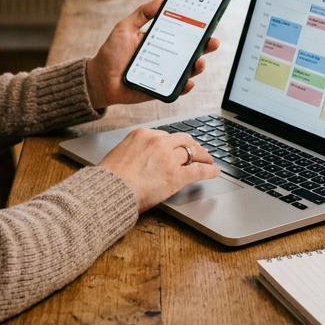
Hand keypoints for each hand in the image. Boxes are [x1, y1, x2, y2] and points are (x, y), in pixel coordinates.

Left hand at [85, 0, 220, 107]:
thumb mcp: (125, 28)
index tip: (208, 20)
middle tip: (212, 41)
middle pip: (191, 51)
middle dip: (205, 46)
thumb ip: (142, 14)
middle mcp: (166, 56)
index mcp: (160, 39)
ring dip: (197, 66)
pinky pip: (177, 89)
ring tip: (199, 61)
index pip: (182, 32)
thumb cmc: (111, 54)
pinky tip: (188, 81)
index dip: (197, 27)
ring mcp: (165, 73)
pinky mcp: (161, 89)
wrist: (99, 80)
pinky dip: (184, 86)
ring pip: (188, 70)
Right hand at [99, 128, 220, 211]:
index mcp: (142, 134)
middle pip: (182, 140)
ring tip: (208, 160)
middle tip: (198, 151)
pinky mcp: (176, 175)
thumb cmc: (110, 178)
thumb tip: (144, 159)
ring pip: (192, 152)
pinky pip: (198, 170)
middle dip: (192, 145)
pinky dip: (209, 170)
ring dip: (202, 156)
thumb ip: (137, 151)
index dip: (174, 144)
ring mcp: (169, 158)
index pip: (165, 136)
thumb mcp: (121, 154)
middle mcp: (157, 141)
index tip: (178, 148)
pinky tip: (214, 172)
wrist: (109, 190)